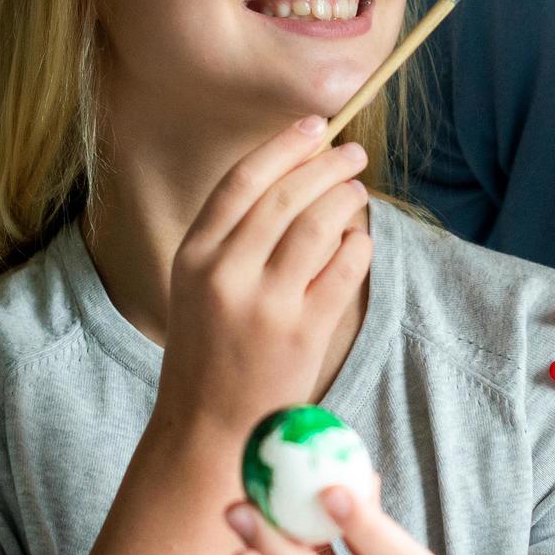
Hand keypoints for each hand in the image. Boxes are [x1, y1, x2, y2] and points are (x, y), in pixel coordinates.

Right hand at [155, 117, 373, 443]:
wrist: (209, 428)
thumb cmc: (208, 352)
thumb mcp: (197, 287)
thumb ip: (232, 238)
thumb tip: (291, 178)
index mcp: (193, 256)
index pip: (242, 182)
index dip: (282, 147)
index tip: (314, 126)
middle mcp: (226, 274)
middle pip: (286, 197)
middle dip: (326, 166)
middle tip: (353, 154)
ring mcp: (266, 305)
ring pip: (319, 226)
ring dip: (347, 199)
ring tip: (358, 191)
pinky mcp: (303, 333)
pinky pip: (345, 270)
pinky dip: (360, 246)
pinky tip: (361, 239)